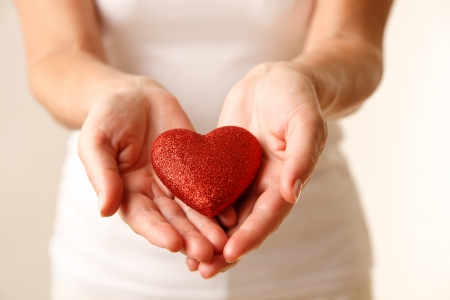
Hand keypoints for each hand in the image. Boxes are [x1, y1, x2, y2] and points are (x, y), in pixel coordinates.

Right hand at [78, 77, 228, 263]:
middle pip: (173, 220)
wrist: (133, 95)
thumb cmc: (107, 116)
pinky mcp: (194, 167)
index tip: (174, 244)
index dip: (158, 232)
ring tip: (224, 242)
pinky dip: (219, 200)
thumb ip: (101, 174)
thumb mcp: (96, 141)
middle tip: (207, 253)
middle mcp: (153, 193)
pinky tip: (232, 214)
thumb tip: (105, 210)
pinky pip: (208, 184)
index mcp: (127, 192)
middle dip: (189, 238)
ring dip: (207, 227)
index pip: (143, 218)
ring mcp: (176, 181)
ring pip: (193, 209)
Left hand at [188, 62, 327, 276]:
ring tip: (188, 260)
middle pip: (245, 223)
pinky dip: (197, 208)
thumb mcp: (304, 120)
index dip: (251, 235)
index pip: (269, 214)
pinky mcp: (223, 164)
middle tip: (203, 269)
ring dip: (209, 236)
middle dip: (225, 248)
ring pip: (225, 213)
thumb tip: (292, 192)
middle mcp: (264, 184)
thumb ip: (302, 155)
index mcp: (286, 179)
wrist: (275, 79)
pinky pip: (209, 188)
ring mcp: (242, 175)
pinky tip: (179, 221)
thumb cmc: (296, 96)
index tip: (231, 253)